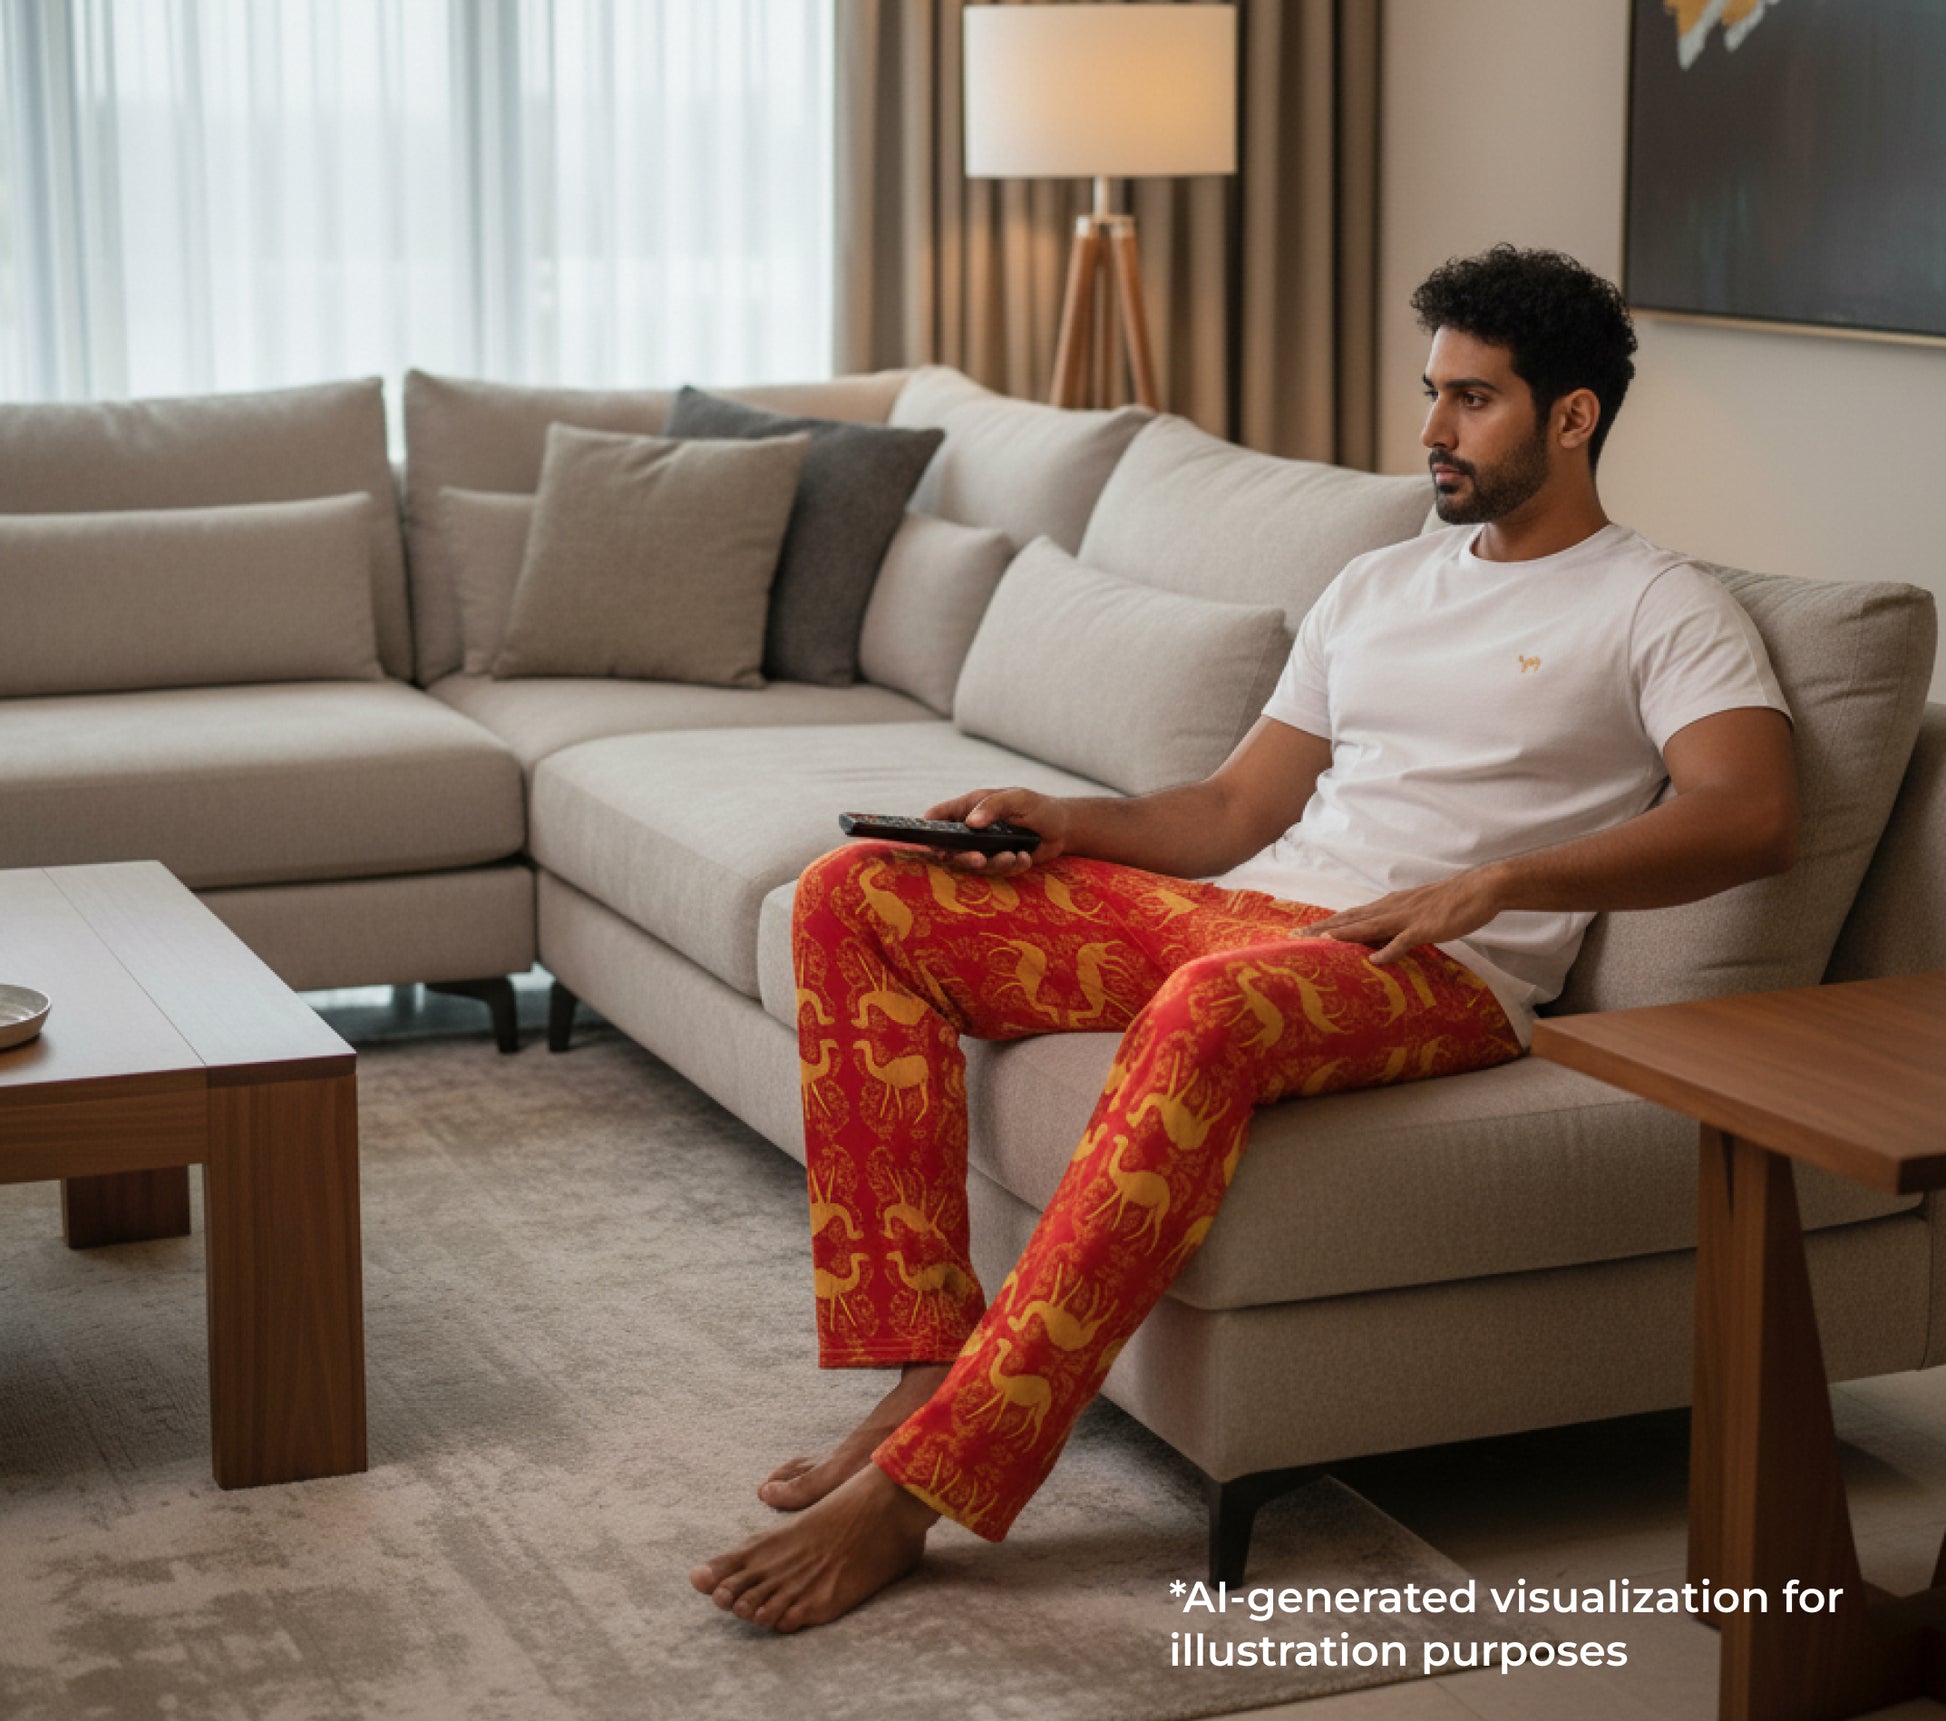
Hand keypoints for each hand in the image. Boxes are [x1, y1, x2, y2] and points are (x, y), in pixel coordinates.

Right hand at [920, 787, 1071, 875]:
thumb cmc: (1037, 807)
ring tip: (1014, 855)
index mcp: (969, 808)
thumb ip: (993, 806)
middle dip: (964, 858)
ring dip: (994, 863)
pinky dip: (1013, 867)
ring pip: (975, 865)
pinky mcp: (999, 863)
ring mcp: (984, 848)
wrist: (1063, 828)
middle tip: (979, 858)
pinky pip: (997, 873)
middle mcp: (972, 831)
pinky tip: (1026, 857)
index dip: (927, 831)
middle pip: (951, 850)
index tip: (931, 844)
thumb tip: (970, 822)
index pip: (937, 818)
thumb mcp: (1017, 799)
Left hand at [1302, 867, 1505, 965]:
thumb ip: (1396, 925)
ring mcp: (1407, 917)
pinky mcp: (1426, 927)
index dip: (1325, 923)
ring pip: (1369, 926)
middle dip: (1321, 927)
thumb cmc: (1450, 902)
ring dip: (1344, 934)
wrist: (1480, 888)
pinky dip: (1389, 950)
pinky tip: (1375, 961)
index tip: (1300, 930)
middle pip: (1350, 919)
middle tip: (1294, 935)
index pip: (1350, 915)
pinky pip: (1404, 941)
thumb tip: (1379, 941)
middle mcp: (1392, 908)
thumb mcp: (1416, 912)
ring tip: (1319, 941)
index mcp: (1389, 905)